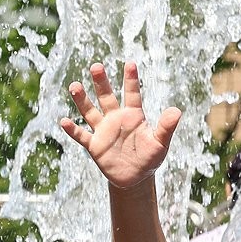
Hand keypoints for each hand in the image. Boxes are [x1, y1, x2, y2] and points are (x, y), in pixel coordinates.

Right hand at [59, 62, 181, 191]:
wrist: (136, 178)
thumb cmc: (150, 158)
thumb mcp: (160, 143)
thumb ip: (166, 127)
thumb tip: (176, 111)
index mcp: (133, 116)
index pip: (132, 94)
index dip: (131, 79)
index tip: (130, 63)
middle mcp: (116, 119)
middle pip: (107, 97)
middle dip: (101, 83)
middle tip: (96, 67)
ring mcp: (103, 131)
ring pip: (90, 112)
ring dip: (82, 100)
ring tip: (75, 86)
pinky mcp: (95, 146)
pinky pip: (82, 136)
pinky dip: (73, 130)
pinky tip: (64, 121)